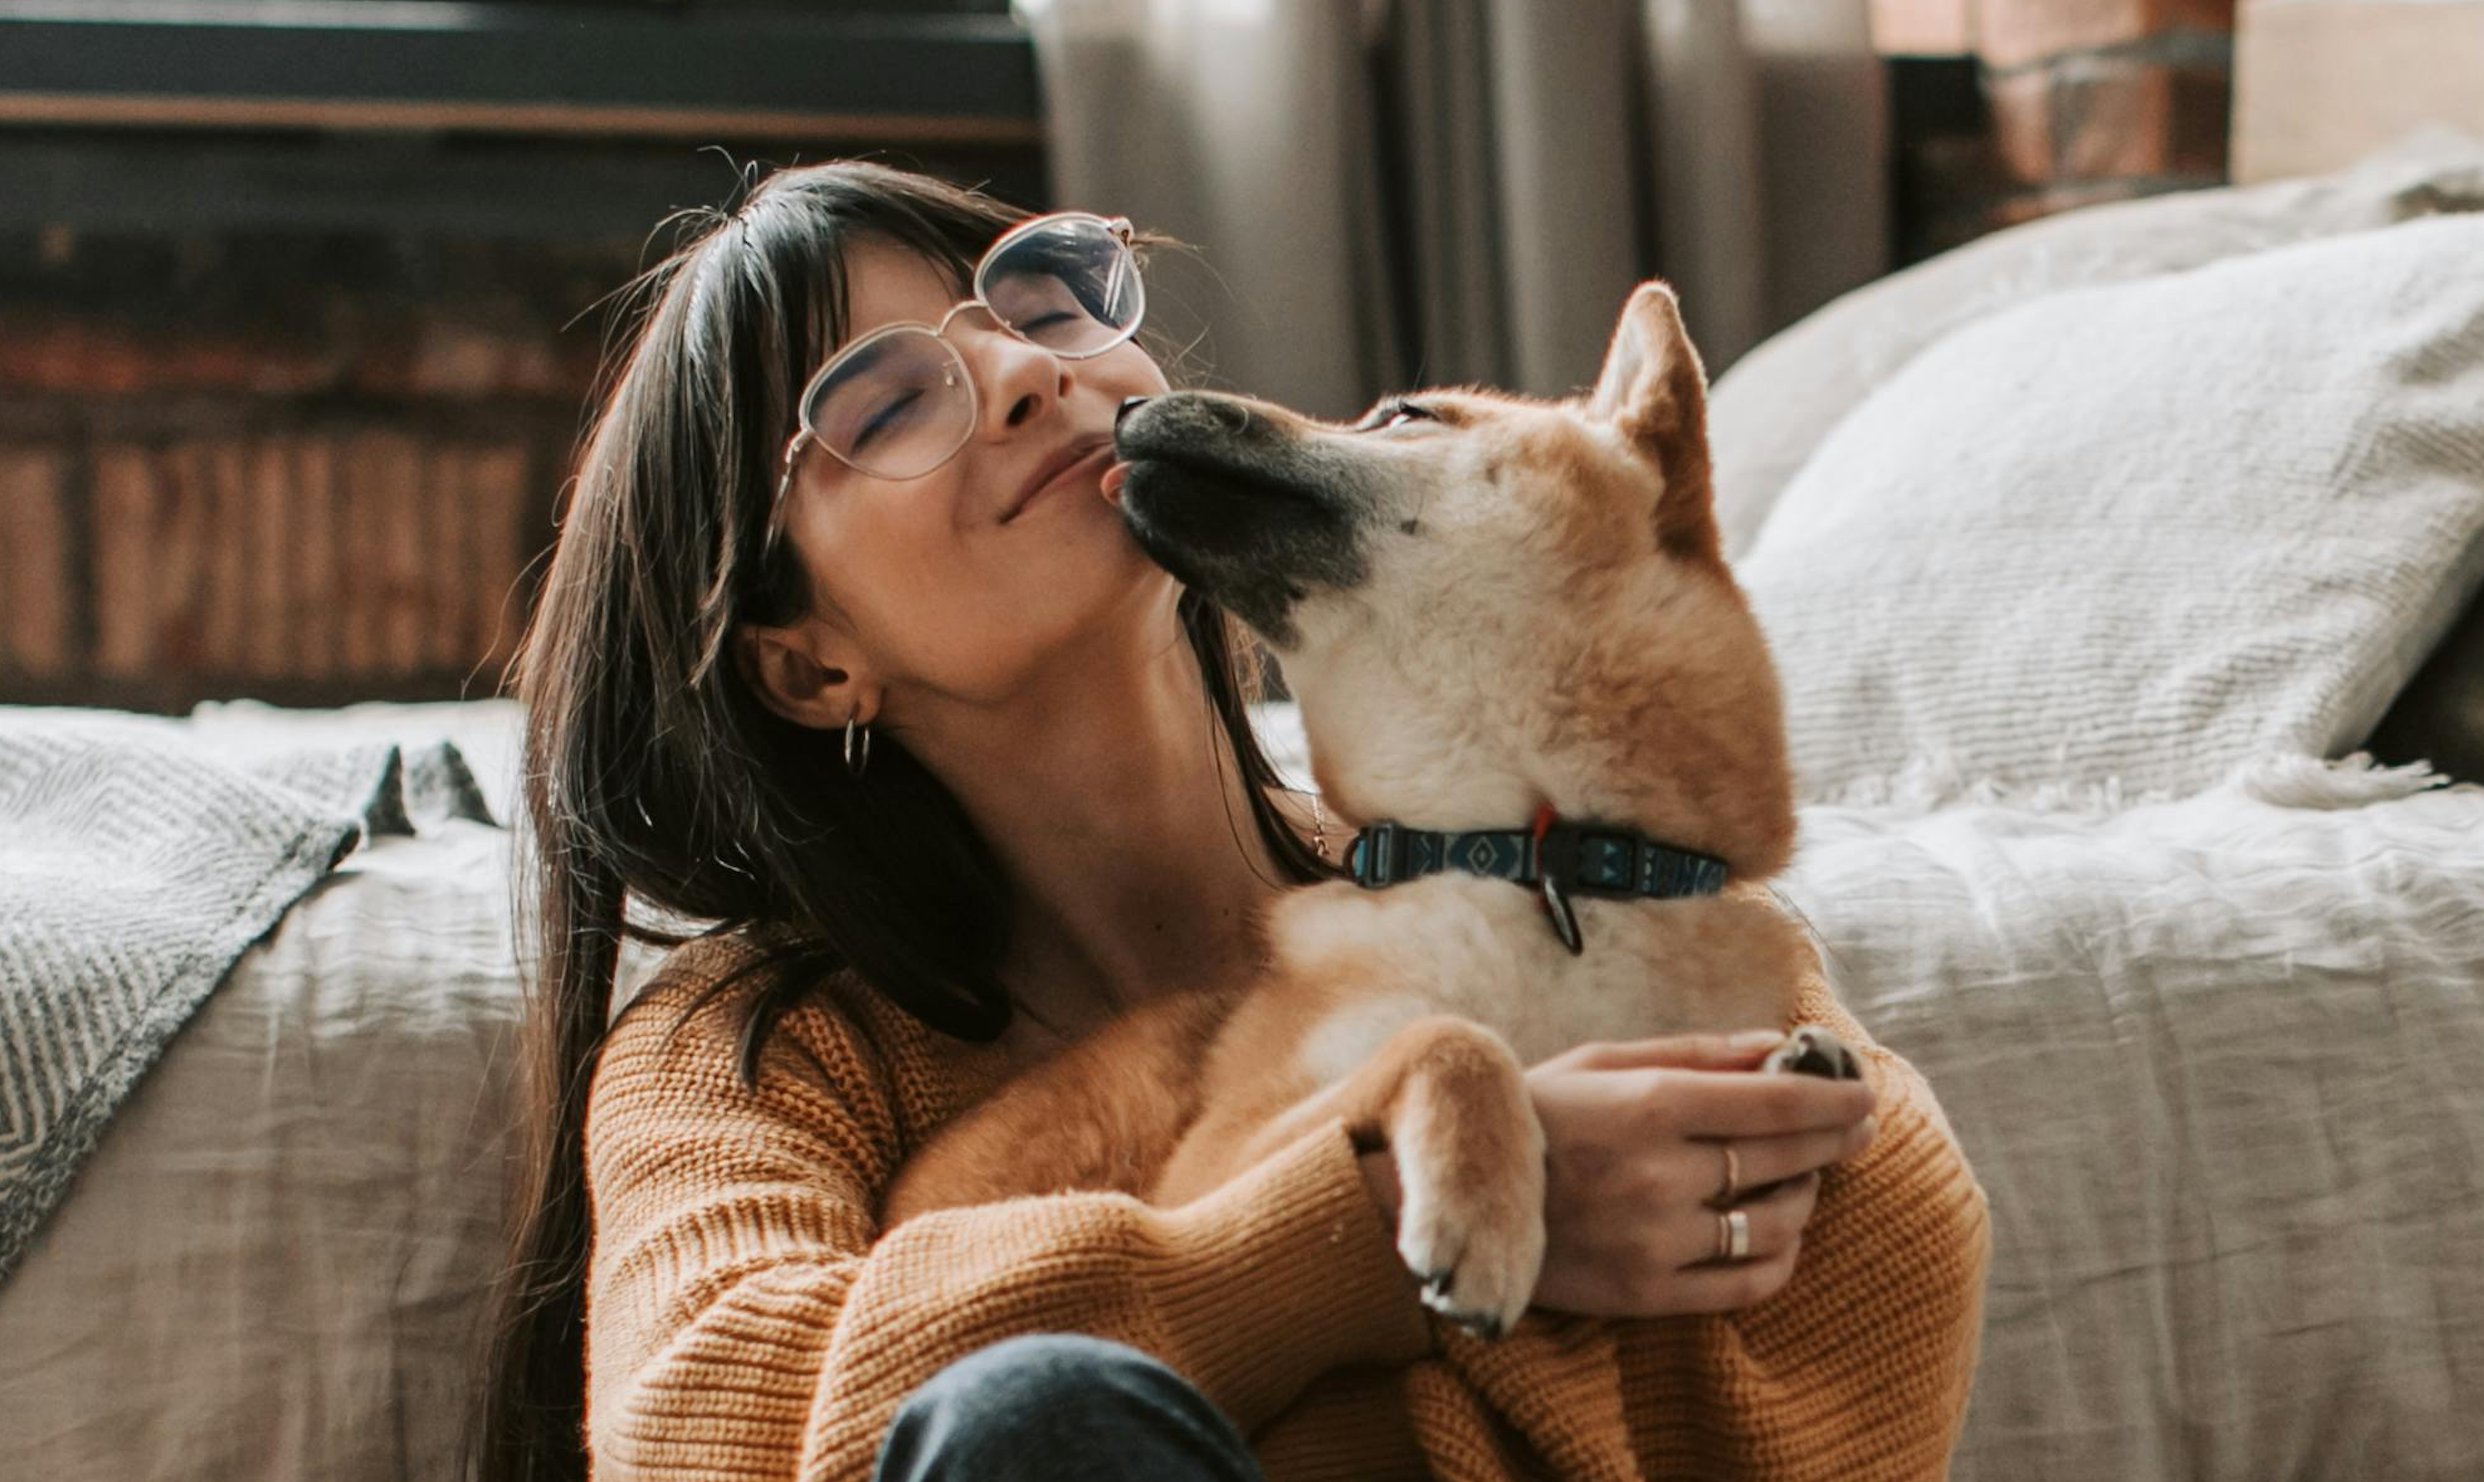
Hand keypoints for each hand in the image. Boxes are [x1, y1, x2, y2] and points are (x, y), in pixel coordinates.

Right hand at [1523, 1029, 1876, 1317]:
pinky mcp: (1646, 1293)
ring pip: (1776, 1223)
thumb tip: (1776, 1045)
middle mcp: (1659, 1174)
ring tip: (1803, 1178)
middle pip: (1784, 1157)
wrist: (1454, 1196)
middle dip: (1836, 1140)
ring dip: (1806, 1196)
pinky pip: (1746, 1282)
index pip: (1775, 1103)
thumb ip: (1695, 1053)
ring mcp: (1655, 1239)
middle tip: (1858, 1129)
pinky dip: (1781, 1257)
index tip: (1865, 1094)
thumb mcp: (1602, 1063)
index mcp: (1648, 1105)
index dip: (1834, 1098)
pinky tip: (1781, 1233)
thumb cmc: (1533, 1115)